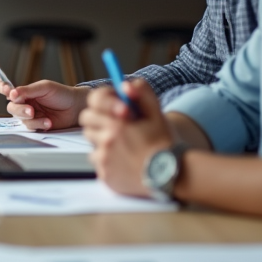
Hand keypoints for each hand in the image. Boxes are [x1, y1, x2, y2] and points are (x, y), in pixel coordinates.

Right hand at [0, 77, 89, 130]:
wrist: (76, 107)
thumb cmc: (61, 94)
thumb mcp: (44, 88)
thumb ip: (27, 90)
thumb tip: (12, 93)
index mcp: (25, 92)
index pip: (10, 92)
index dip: (3, 90)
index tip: (8, 92)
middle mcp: (25, 104)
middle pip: (13, 108)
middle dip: (20, 110)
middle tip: (31, 110)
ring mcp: (31, 115)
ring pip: (22, 120)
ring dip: (33, 120)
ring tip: (46, 119)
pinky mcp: (38, 125)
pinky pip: (32, 128)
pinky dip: (40, 125)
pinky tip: (49, 123)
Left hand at [80, 79, 172, 196]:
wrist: (172, 176)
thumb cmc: (164, 145)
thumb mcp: (157, 115)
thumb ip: (142, 94)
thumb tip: (125, 85)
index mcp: (117, 124)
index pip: (93, 104)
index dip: (102, 104)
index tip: (113, 109)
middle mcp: (106, 141)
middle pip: (88, 125)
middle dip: (100, 123)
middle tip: (117, 129)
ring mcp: (104, 160)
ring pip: (93, 145)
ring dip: (104, 143)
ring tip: (124, 147)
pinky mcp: (105, 176)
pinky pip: (98, 163)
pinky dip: (108, 161)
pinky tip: (125, 161)